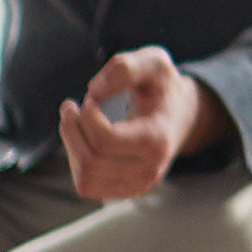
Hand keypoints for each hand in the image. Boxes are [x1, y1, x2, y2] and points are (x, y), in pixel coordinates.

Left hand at [62, 49, 209, 200]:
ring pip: (85, 177)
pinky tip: (82, 139)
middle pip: (90, 162)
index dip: (87, 116)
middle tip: (73, 107)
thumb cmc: (162, 87)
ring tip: (73, 121)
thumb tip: (95, 90)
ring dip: (72, 145)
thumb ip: (126, 67)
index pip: (104, 141)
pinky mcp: (125, 190)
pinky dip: (77, 160)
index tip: (91, 96)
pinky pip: (87, 185)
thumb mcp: (154, 62)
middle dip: (72, 130)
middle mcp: (150, 170)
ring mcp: (138, 185)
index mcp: (157, 141)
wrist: (180, 115)